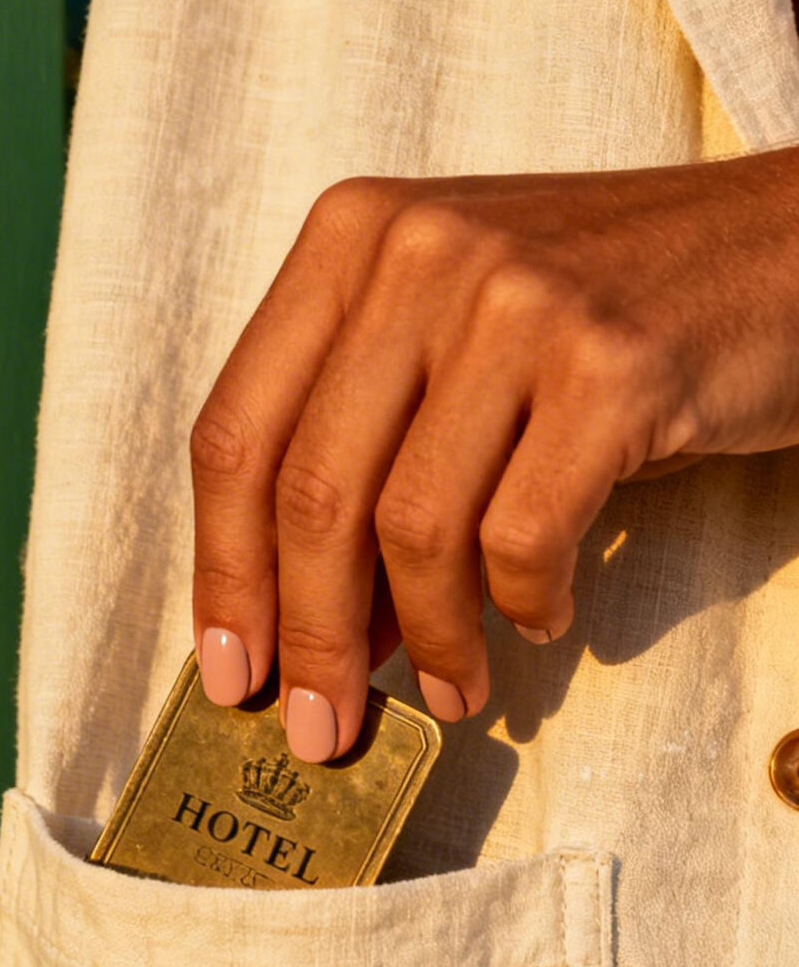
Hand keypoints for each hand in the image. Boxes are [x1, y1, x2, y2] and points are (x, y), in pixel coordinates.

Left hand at [191, 154, 798, 757]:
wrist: (774, 250)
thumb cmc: (594, 313)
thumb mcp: (448, 340)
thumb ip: (365, 451)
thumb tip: (307, 626)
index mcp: (349, 237)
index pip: (237, 432)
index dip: (223, 572)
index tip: (229, 671)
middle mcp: (418, 253)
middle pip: (312, 492)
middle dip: (310, 638)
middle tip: (323, 728)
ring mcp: (515, 304)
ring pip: (414, 528)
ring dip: (428, 641)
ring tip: (453, 691)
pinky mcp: (609, 367)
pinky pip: (521, 537)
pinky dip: (521, 604)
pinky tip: (540, 617)